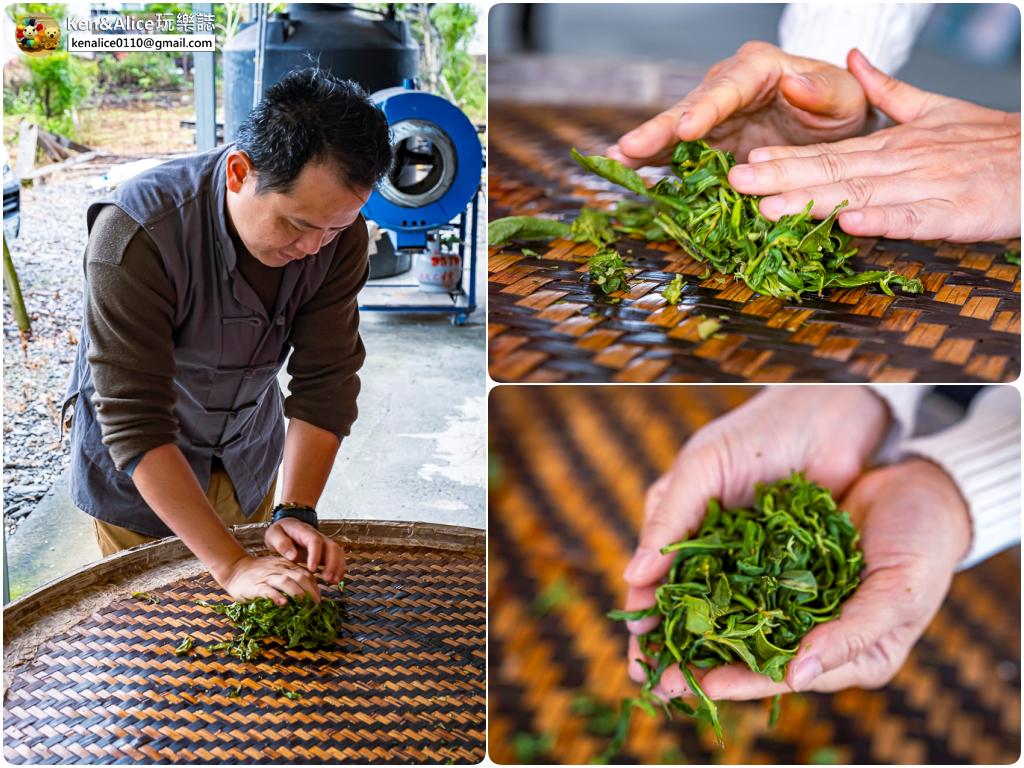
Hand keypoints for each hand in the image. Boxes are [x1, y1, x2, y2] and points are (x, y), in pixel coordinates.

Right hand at [217, 554, 321, 605]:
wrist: (235, 568)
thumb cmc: (260, 573)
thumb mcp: (278, 570)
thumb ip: (292, 578)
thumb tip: (308, 595)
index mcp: (287, 566)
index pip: (306, 573)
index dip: (315, 586)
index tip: (319, 600)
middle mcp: (279, 569)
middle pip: (299, 576)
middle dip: (310, 591)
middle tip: (316, 605)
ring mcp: (267, 577)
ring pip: (285, 581)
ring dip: (297, 592)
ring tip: (304, 603)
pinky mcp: (255, 586)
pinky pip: (266, 590)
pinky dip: (275, 596)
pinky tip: (282, 603)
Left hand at [264, 517, 346, 584]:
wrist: (287, 527)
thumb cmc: (281, 532)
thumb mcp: (274, 534)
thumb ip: (281, 543)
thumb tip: (293, 556)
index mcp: (305, 532)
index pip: (315, 541)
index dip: (316, 555)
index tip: (312, 569)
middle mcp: (319, 537)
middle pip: (332, 547)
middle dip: (332, 563)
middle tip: (327, 578)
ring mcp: (324, 544)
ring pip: (338, 553)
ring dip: (338, 567)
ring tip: (334, 582)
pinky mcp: (326, 552)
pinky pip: (338, 558)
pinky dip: (339, 569)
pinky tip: (336, 580)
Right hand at [607, 41, 868, 166]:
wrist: (833, 130)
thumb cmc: (841, 109)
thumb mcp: (847, 98)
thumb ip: (823, 91)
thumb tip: (792, 81)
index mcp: (759, 70)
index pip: (728, 88)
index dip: (706, 108)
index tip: (687, 127)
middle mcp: (727, 89)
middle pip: (689, 109)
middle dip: (660, 129)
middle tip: (631, 147)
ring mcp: (711, 118)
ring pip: (674, 132)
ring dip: (645, 147)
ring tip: (616, 161)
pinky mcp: (704, 145)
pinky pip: (676, 154)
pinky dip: (652, 164)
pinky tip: (627, 173)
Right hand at [622, 386, 890, 692]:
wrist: (835, 415)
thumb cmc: (758, 433)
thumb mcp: (703, 468)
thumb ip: (668, 520)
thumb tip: (633, 576)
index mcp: (683, 526)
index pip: (653, 583)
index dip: (642, 623)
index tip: (637, 662)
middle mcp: (716, 552)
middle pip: (688, 612)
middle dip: (675, 651)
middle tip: (666, 690)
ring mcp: (757, 564)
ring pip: (729, 619)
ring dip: (716, 654)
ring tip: (704, 689)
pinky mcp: (799, 571)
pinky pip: (775, 611)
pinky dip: (763, 637)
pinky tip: (758, 664)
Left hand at [679, 458, 969, 699]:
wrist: (923, 488)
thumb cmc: (923, 547)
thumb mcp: (898, 594)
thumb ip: (850, 635)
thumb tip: (795, 674)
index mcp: (849, 654)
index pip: (785, 675)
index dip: (740, 681)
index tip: (696, 685)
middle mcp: (817, 632)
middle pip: (751, 655)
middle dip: (702, 663)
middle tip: (651, 674)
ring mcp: (797, 597)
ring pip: (737, 620)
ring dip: (694, 626)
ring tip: (648, 634)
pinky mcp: (782, 563)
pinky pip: (738, 579)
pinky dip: (707, 585)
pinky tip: (672, 586)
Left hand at [728, 48, 1021, 240]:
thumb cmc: (993, 142)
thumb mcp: (938, 108)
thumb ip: (889, 90)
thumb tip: (853, 59)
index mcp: (895, 144)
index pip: (830, 153)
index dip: (786, 160)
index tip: (747, 165)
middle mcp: (903, 162)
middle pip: (833, 172)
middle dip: (781, 179)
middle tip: (736, 185)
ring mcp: (927, 186)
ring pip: (861, 194)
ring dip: (815, 201)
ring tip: (771, 208)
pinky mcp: (955, 211)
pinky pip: (913, 217)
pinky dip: (882, 220)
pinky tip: (849, 225)